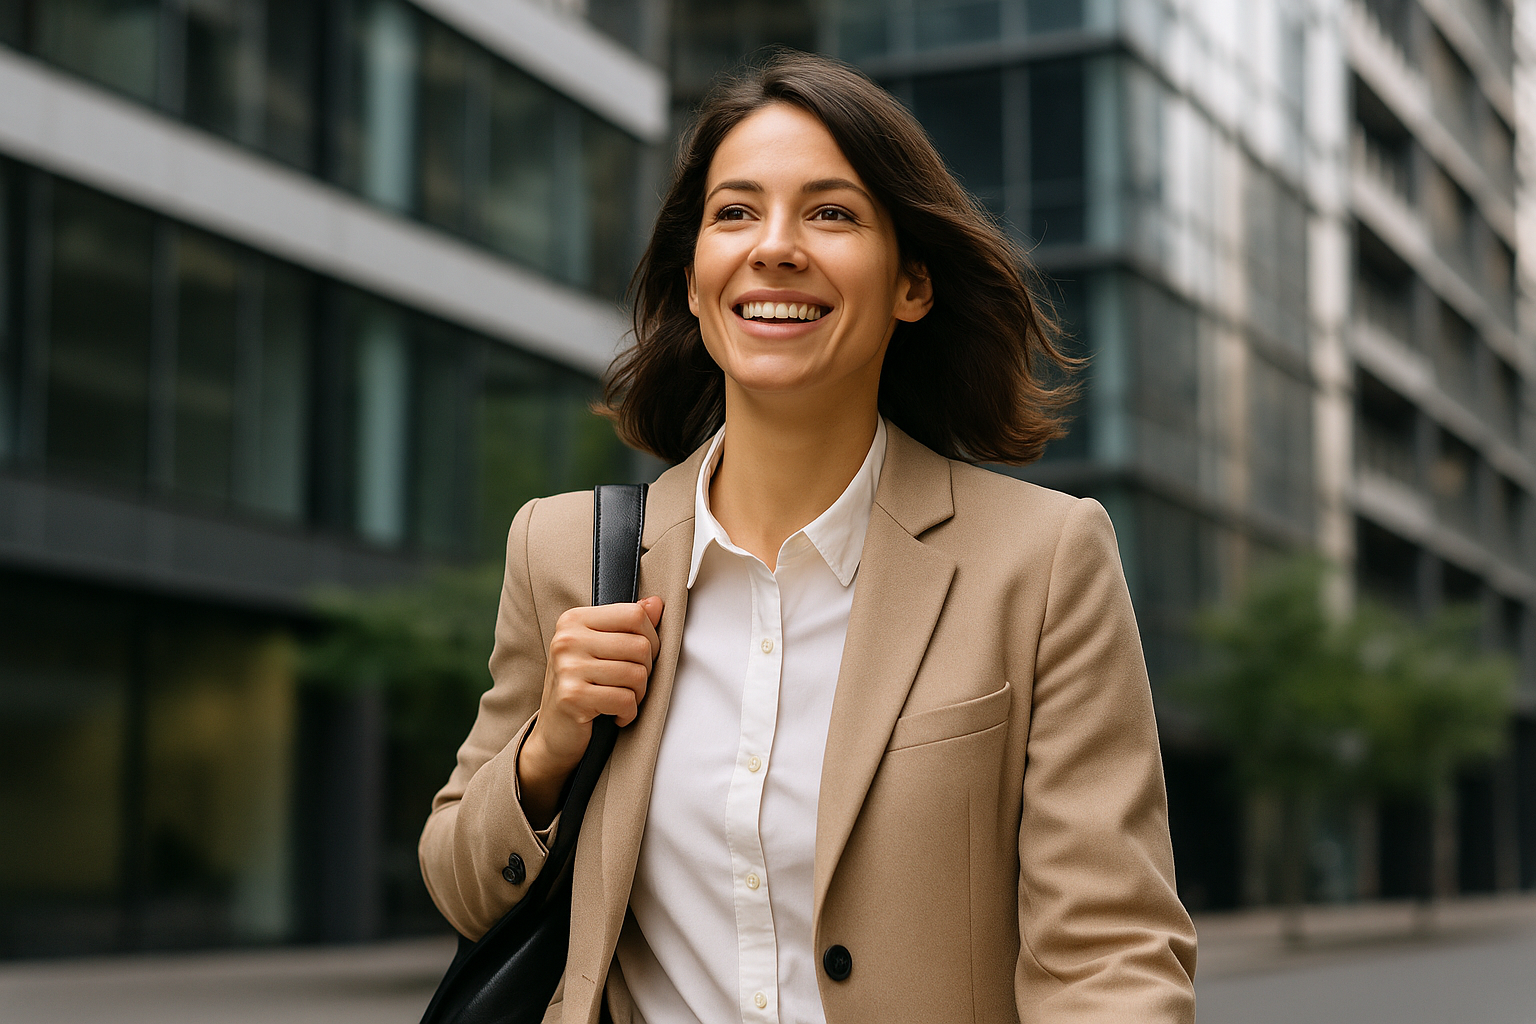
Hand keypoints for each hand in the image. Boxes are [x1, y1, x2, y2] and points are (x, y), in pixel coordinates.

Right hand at [517, 596, 663, 826]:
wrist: (554, 734)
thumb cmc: (581, 687)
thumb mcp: (601, 649)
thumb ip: (627, 624)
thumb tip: (656, 603)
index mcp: (574, 620)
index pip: (635, 614)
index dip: (651, 638)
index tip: (639, 657)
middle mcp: (567, 639)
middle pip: (641, 645)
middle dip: (647, 671)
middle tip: (631, 685)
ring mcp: (568, 667)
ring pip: (637, 674)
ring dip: (638, 695)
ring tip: (623, 699)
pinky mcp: (573, 697)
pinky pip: (625, 700)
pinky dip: (628, 713)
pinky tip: (615, 715)